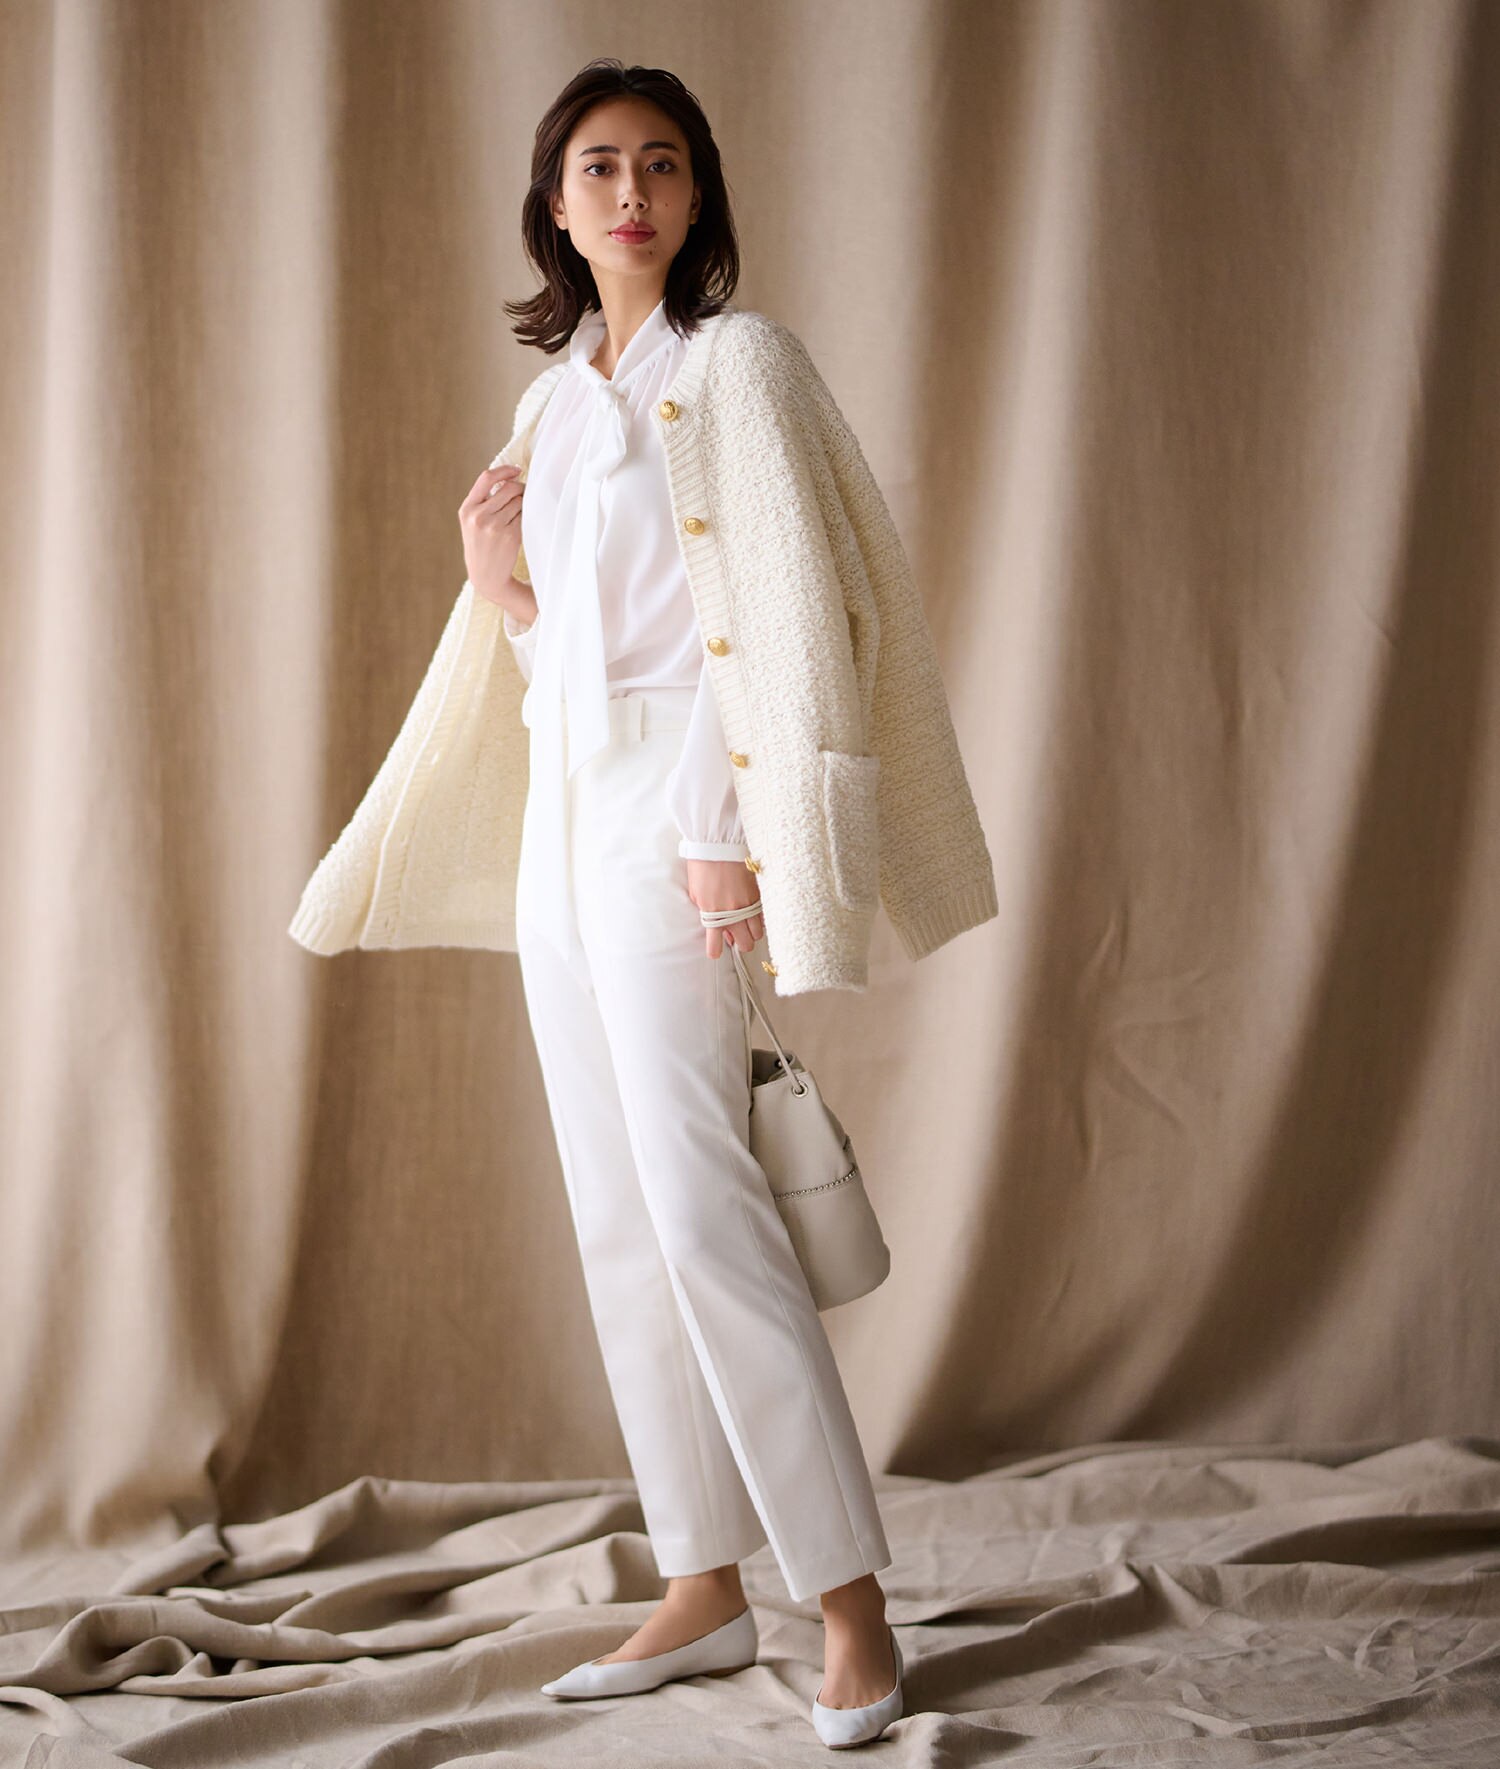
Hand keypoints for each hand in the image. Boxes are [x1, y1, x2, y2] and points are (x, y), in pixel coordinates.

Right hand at [458, 464, 524, 599]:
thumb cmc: (481, 544)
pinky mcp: (510, 536)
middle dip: (521, 488)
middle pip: (508, 488)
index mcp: (467, 509)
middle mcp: (478, 516)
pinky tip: (523, 524)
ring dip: (525, 503)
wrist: (485, 576)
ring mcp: (494, 526)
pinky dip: (527, 516)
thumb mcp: (471, 521)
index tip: (517, 470)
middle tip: (525, 494)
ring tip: (521, 512)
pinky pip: (525, 516)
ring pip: (519, 501)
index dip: (504, 470)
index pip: (486, 477)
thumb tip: (509, 477)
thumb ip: (483, 500)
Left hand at [685, 858, 764, 959]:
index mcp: (713, 915)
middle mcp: (733, 914)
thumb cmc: (703, 866)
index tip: (716, 951)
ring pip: (758, 933)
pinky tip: (754, 912)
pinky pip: (765, 915)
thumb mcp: (696, 893)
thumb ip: (706, 913)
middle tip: (736, 935)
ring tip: (746, 923)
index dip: (715, 951)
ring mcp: (749, 905)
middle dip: (741, 943)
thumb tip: (719, 929)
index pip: (715, 946)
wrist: (718, 844)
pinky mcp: (759, 894)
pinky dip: (760, 917)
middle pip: (745, 944)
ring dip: (752, 932)